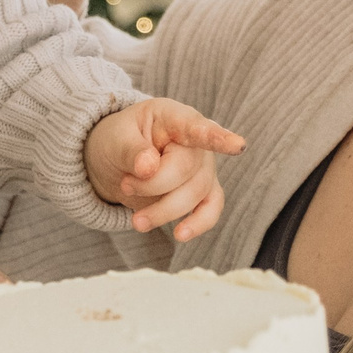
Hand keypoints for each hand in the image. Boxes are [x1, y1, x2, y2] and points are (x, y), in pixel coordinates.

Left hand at [85, 98, 244, 240]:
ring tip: (136, 220)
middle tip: (126, 185)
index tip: (237, 146)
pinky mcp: (203, 192)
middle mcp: (195, 141)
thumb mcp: (115, 139)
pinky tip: (180, 235)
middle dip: (152, 185)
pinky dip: (197, 225)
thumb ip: (130, 150)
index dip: (218, 137)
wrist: (119, 162)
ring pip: (195, 194)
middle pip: (185, 169)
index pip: (196, 127)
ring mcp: (203, 167)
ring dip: (162, 212)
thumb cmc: (119, 141)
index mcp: (173, 117)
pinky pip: (210, 210)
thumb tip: (148, 167)